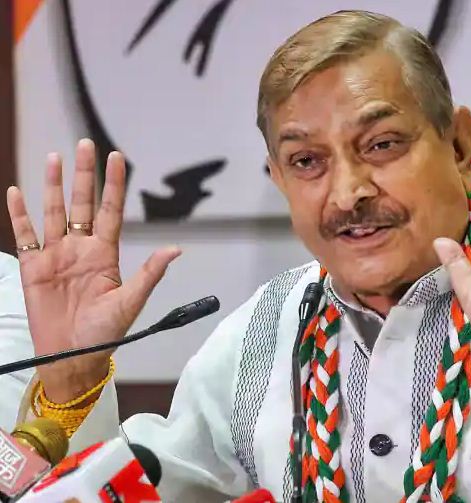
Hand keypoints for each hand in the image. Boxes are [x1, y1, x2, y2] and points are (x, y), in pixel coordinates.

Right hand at [6, 140, 180, 401]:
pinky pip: (24, 235)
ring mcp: (56, 255)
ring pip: (53, 212)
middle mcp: (81, 248)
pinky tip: (17, 192)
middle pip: (83, 203)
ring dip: (52, 185)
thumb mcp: (130, 301)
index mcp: (105, 253)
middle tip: (86, 144)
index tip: (118, 157)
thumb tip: (176, 249)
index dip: (114, 184)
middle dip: (84, 174)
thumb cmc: (105, 332)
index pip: (111, 210)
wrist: (73, 357)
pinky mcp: (32, 267)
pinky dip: (19, 215)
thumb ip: (149, 273)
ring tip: (54, 158)